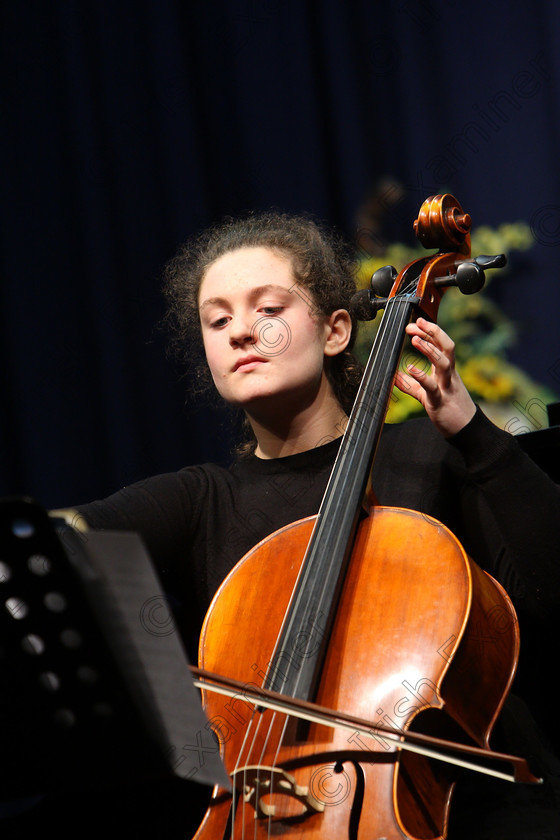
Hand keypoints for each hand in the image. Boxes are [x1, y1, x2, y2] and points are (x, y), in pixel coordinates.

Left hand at [394, 318, 475, 437]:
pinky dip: (421, 377)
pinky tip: (410, 368)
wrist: (467, 430)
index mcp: (446, 371)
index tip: (415, 323)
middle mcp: (449, 375)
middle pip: (447, 347)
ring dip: (430, 349)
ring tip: (415, 339)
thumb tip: (393, 374)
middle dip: (434, 332)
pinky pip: (432, 387)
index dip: (429, 331)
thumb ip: (410, 384)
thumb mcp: (427, 394)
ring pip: (444, 363)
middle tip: (417, 322)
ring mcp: (446, 387)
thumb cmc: (448, 409)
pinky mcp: (440, 402)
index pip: (441, 344)